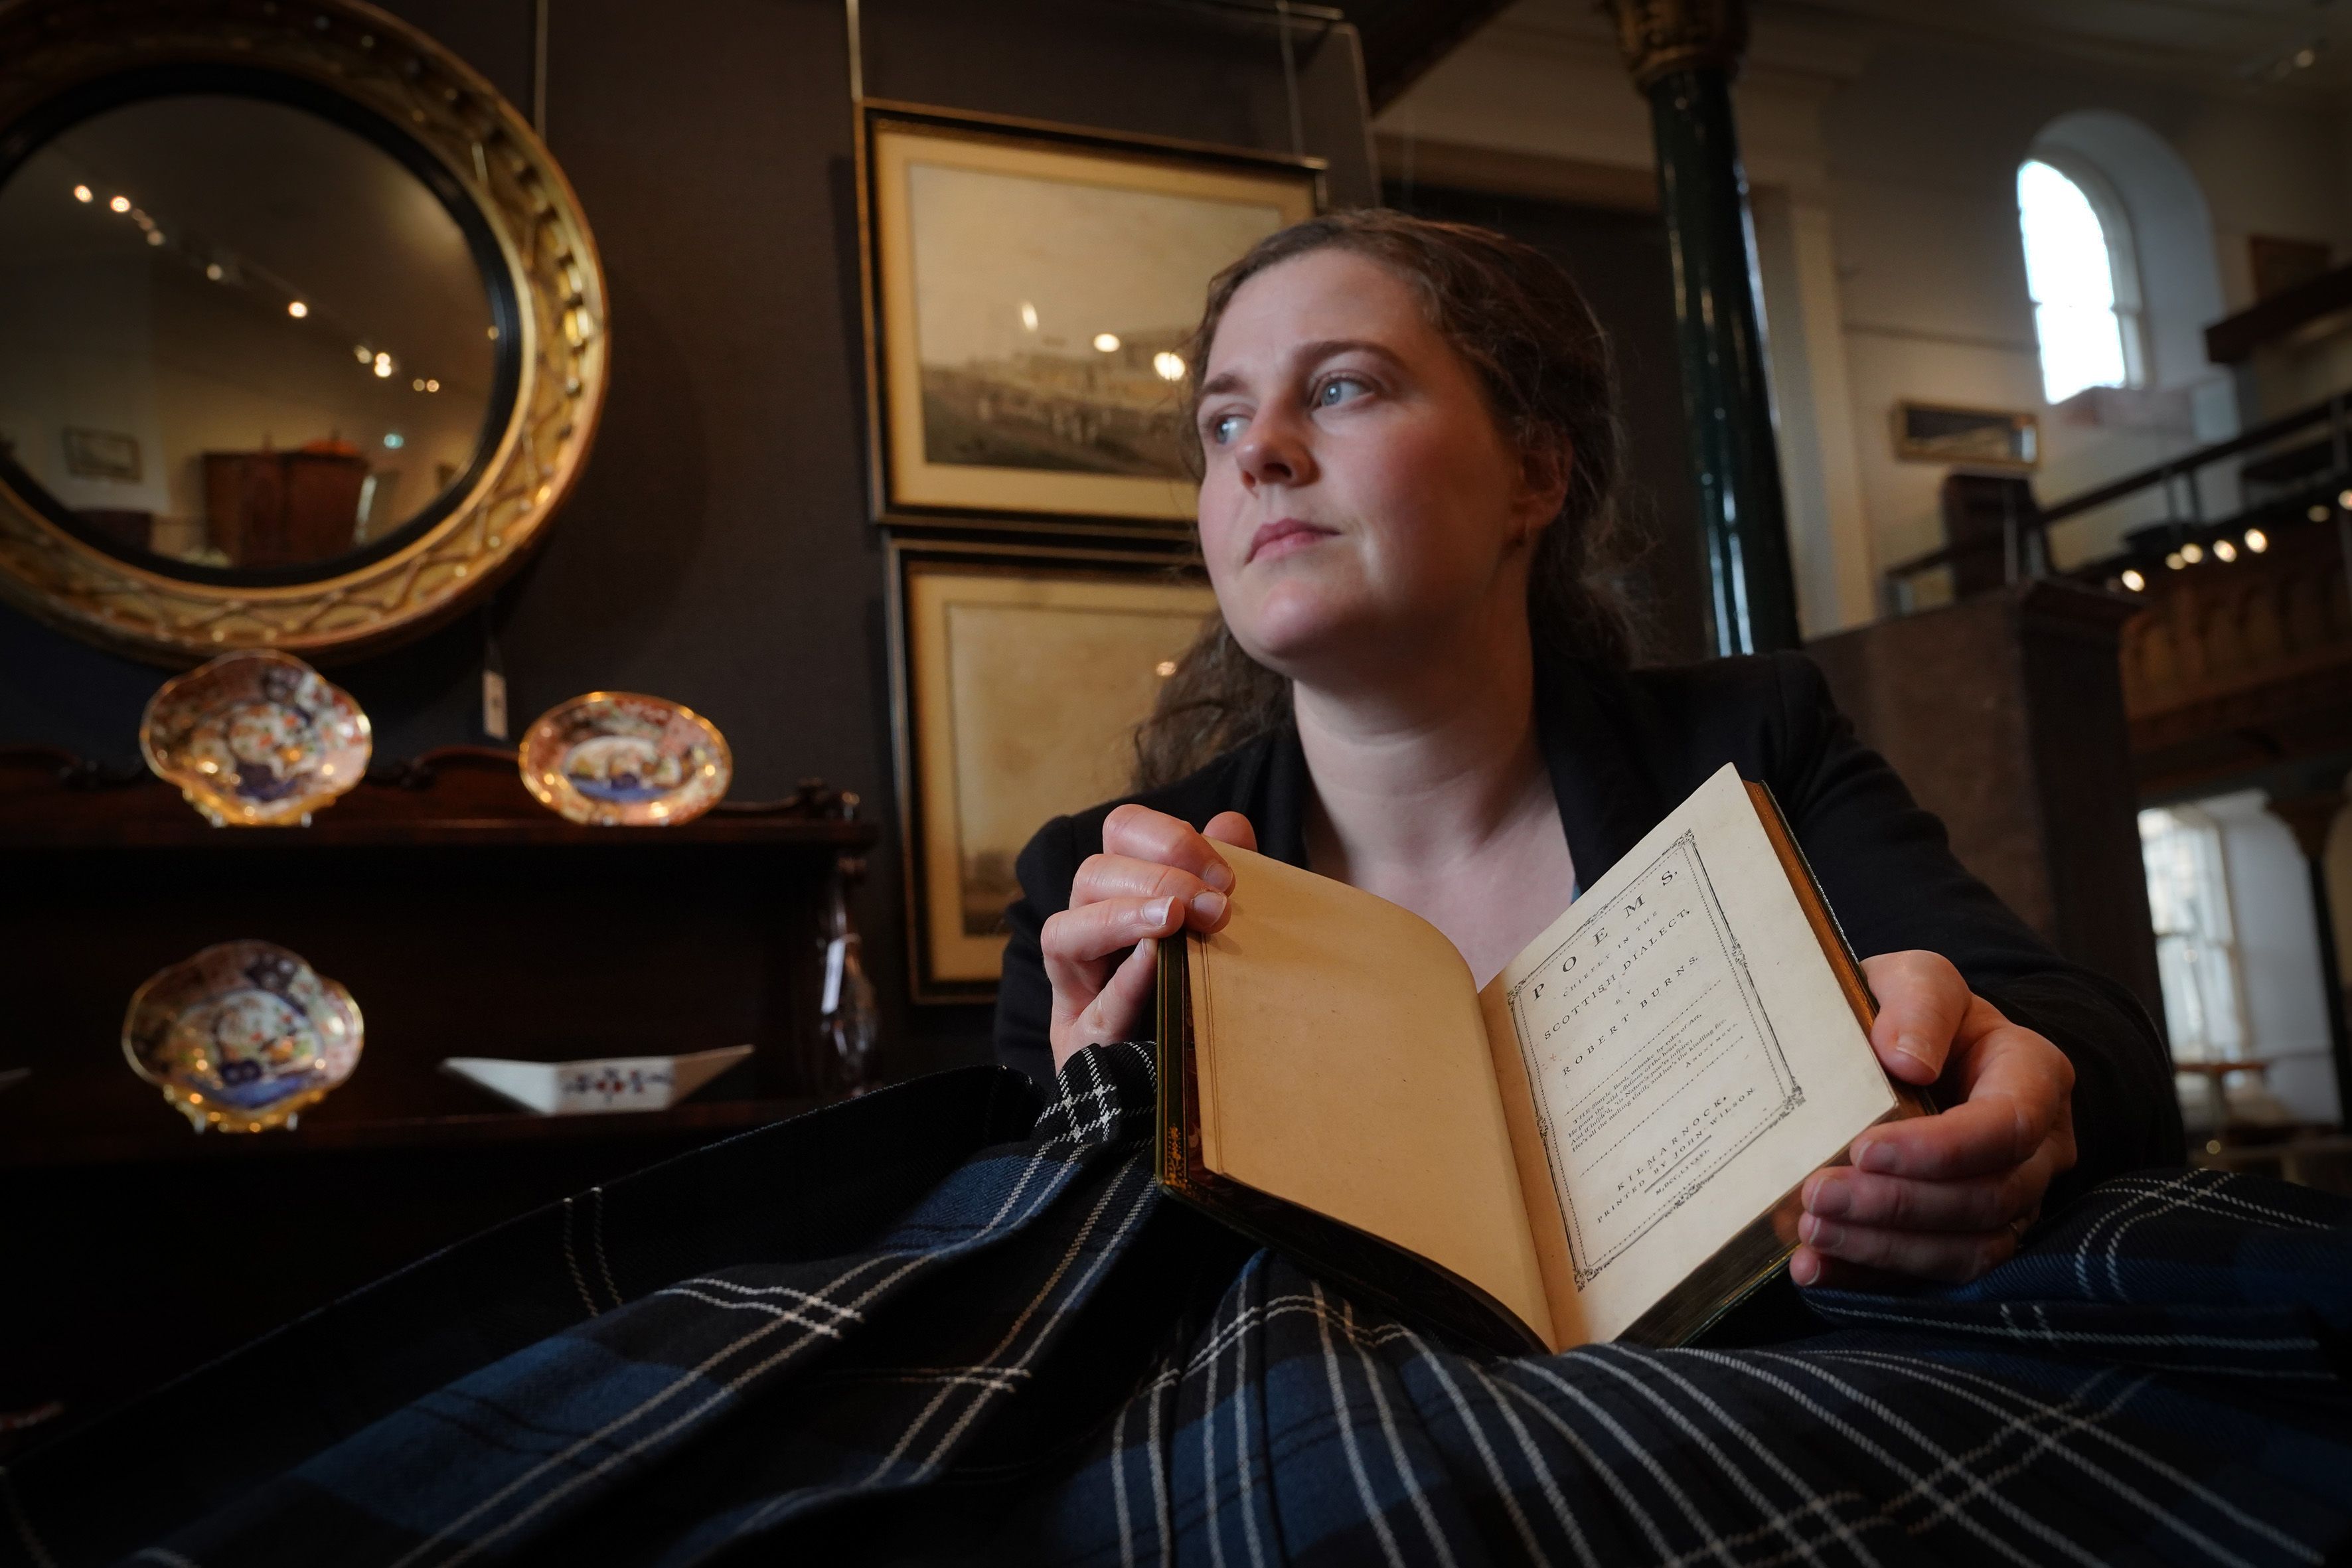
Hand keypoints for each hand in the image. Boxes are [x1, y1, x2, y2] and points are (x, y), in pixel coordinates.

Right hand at [1042, 805, 1257, 1073]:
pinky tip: (1155, 962)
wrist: (1184, 1101)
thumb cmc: (1203, 1002)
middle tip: (1218, 906)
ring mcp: (1075, 995)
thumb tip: (1230, 825)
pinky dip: (1123, 981)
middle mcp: (1086, 938)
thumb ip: (1221, 882)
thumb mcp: (1219, 935)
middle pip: (1091, 875)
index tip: (1226, 872)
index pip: (1120, 836)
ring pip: (1063, 933)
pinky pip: (1091, 1010)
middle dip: (1157, 877)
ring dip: (1122, 916)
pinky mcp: (1081, 1050)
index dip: (1167, 837)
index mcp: (1120, 899)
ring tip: (1174, 921)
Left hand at [1791, 950, 2075, 1286]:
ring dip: (1884, 1249)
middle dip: (1899, 1205)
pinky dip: (1870, 1279)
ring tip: (1811, 1232)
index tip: (1864, 1149)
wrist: (1909, 1047)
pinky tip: (1812, 1268)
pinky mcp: (1969, 1237)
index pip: (2008, 1126)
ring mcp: (2011, 1201)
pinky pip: (1934, 1277)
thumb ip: (1919, 1001)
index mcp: (2034, 1075)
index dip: (1941, 1149)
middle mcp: (2038, 1149)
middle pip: (1987, 1199)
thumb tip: (1908, 1061)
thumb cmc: (1915, 1011)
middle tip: (1818, 1195)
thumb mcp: (1916, 978)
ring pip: (1967, 1250)